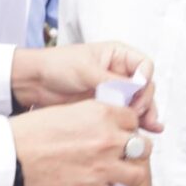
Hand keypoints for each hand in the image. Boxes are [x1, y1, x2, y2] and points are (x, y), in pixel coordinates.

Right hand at [10, 100, 149, 185]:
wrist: (12, 156)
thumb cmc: (31, 133)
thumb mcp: (67, 111)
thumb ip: (93, 117)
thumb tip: (105, 124)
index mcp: (102, 114)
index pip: (133, 119)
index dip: (127, 127)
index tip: (120, 133)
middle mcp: (108, 139)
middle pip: (143, 146)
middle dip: (135, 152)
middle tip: (121, 155)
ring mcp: (103, 166)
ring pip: (137, 174)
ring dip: (128, 174)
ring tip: (115, 175)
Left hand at [11, 45, 161, 127]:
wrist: (36, 82)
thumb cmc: (58, 65)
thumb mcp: (86, 70)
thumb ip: (111, 80)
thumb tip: (133, 90)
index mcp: (118, 55)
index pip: (144, 66)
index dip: (144, 80)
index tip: (137, 92)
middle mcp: (120, 72)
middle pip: (145, 87)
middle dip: (146, 101)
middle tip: (137, 114)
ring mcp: (115, 91)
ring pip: (139, 102)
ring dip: (146, 114)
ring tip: (149, 127)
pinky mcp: (108, 106)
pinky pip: (127, 114)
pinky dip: (137, 121)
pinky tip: (148, 130)